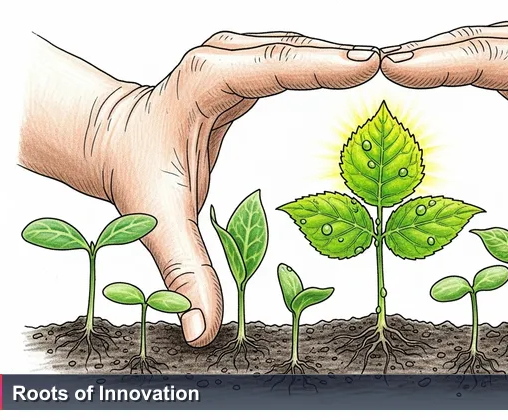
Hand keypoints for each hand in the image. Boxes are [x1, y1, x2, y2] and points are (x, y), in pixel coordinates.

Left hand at [20, 32, 378, 346]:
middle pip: (296, 49)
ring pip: (299, 50)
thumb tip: (204, 328)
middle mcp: (223, 59)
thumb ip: (185, 272)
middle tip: (394, 65)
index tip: (365, 65)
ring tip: (384, 71)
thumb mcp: (158, 221)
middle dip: (344, 57)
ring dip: (339, 59)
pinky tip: (350, 74)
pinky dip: (325, 67)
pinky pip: (295, 61)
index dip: (321, 64)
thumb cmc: (133, 168)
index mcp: (206, 81)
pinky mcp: (247, 69)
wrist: (113, 142)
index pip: (274, 65)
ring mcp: (237, 60)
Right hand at [380, 20, 507, 336]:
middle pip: (463, 44)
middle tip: (365, 67)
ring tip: (376, 69)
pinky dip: (435, 59)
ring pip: (460, 42)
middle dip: (414, 55)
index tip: (392, 67)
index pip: (484, 60)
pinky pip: (466, 51)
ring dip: (420, 55)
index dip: (436, 63)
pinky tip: (409, 69)